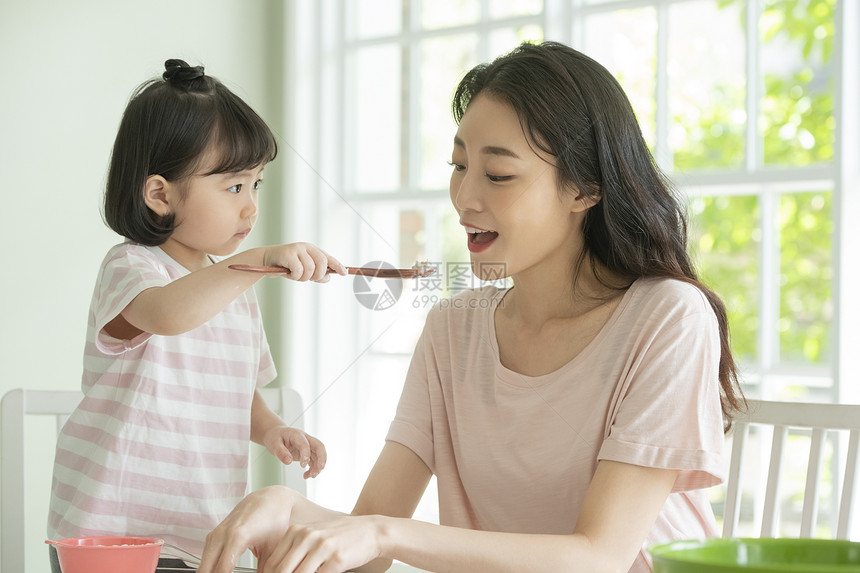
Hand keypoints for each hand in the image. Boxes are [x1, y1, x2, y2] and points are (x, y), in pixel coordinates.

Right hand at [198, 486, 295, 572]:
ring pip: (203, 565)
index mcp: (238, 536)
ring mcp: (215, 534)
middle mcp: (222, 534)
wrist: (269, 501)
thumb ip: (264, 569)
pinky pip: (205, 558)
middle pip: (206, 569)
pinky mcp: (213, 536)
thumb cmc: (273, 522)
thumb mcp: (272, 549)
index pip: (222, 570)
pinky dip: (210, 568)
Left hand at [258, 515, 383, 572]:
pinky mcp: (336, 558)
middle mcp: (307, 536)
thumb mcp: (314, 538)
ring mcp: (322, 547)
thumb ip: (295, 553)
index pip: (273, 563)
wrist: (370, 530)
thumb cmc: (340, 537)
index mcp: (297, 531)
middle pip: (281, 571)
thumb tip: (276, 572)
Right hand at [263, 242, 345, 281]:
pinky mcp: (288, 254)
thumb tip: (328, 278)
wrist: (266, 259)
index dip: (338, 265)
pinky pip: (298, 270)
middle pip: (322, 263)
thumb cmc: (287, 266)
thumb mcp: (303, 270)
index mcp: (312, 250)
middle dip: (318, 275)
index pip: (328, 258)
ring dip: (303, 278)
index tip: (344, 273)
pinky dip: (295, 276)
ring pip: (310, 269)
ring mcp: (297, 249)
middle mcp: (306, 247)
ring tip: (295, 276)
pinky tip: (288, 274)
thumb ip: (316, 274)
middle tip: (309, 279)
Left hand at [263, 426, 326, 477]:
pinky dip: (313, 468)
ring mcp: (308, 445)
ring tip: (311, 476)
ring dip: (317, 466)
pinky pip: (314, 460)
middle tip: (320, 469)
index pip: (305, 444)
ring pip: (318, 455)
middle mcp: (305, 439)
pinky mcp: (308, 452)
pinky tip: (307, 475)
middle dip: (322, 458)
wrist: (276, 434)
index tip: (302, 466)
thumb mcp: (274, 444)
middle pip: (319, 446)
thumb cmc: (275, 437)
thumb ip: (281, 452)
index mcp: (297, 435)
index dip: (306, 454)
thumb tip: (288, 462)